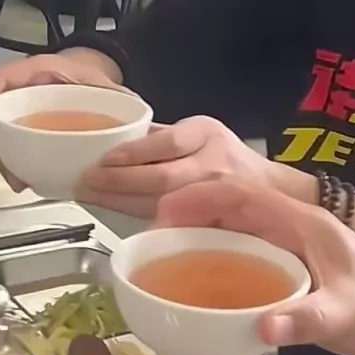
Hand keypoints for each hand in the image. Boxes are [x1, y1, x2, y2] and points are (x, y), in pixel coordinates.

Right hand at [0, 49, 129, 184]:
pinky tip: (22, 178)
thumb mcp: (106, 83)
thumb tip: (137, 112)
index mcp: (39, 70)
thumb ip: (118, 95)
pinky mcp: (25, 126)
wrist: (90, 77)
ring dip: (1, 156)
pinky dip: (12, 160)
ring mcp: (22, 108)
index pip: (2, 76)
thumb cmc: (93, 77)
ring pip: (0, 131)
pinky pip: (11, 142)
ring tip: (15, 180)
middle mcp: (24, 88)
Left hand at [78, 118, 273, 218]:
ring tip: (92, 198)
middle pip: (160, 177)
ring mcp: (215, 195)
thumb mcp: (197, 134)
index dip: (130, 154)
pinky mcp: (214, 219)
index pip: (164, 142)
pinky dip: (141, 220)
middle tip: (85, 184)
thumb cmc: (223, 158)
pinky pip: (172, 221)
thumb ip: (161, 137)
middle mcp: (213, 163)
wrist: (268, 187)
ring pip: (162, 202)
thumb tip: (110, 141)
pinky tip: (116, 217)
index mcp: (205, 133)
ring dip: (121, 202)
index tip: (100, 161)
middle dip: (118, 182)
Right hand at [156, 179, 354, 354]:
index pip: (245, 194)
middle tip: (150, 239)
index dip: (202, 198)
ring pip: (235, 226)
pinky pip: (243, 250)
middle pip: (232, 205)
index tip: (163, 213)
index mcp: (304, 223)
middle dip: (188, 213)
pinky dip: (215, 255)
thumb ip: (306, 321)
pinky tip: (195, 279)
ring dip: (198, 233)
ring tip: (161, 255)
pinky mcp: (289, 266)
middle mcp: (293, 226)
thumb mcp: (346, 318)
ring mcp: (290, 245)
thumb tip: (262, 328)